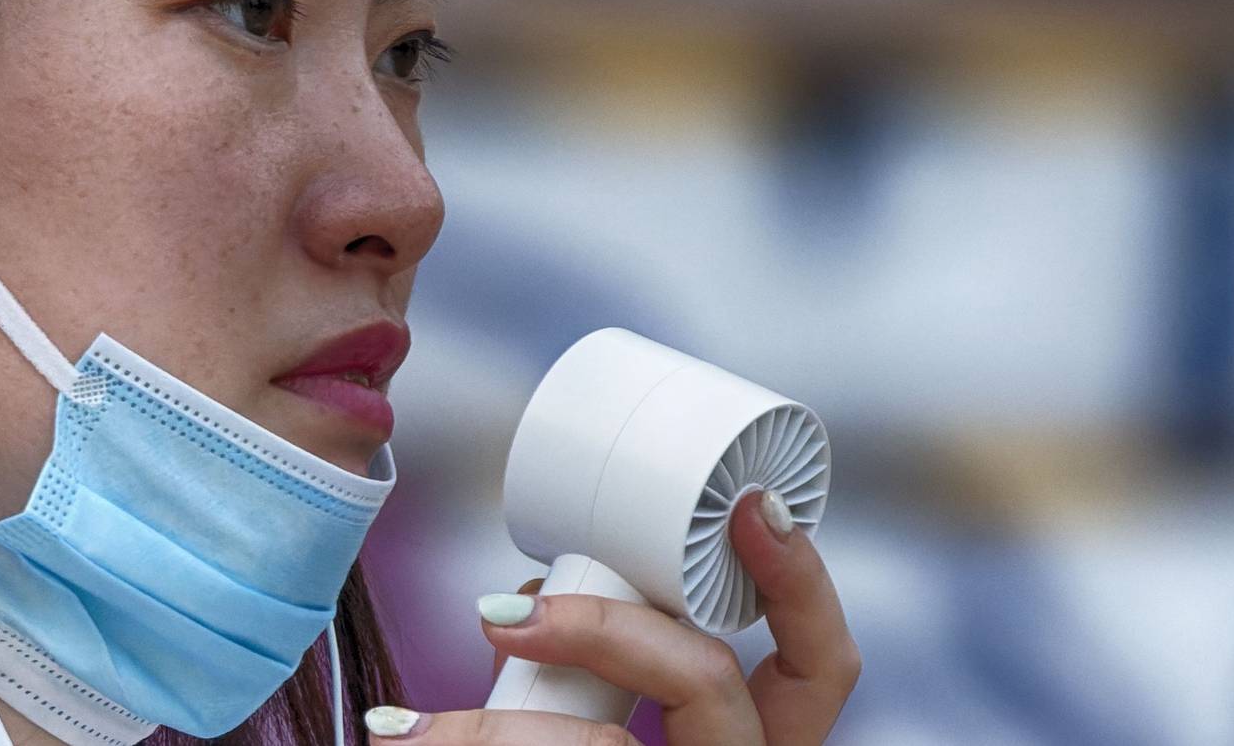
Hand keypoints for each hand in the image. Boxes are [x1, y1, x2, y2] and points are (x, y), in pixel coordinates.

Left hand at [364, 490, 859, 743]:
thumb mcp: (617, 723)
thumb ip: (605, 670)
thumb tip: (515, 606)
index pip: (819, 667)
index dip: (799, 583)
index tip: (752, 511)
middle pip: (711, 683)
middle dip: (609, 630)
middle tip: (507, 614)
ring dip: (503, 729)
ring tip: (413, 729)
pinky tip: (414, 742)